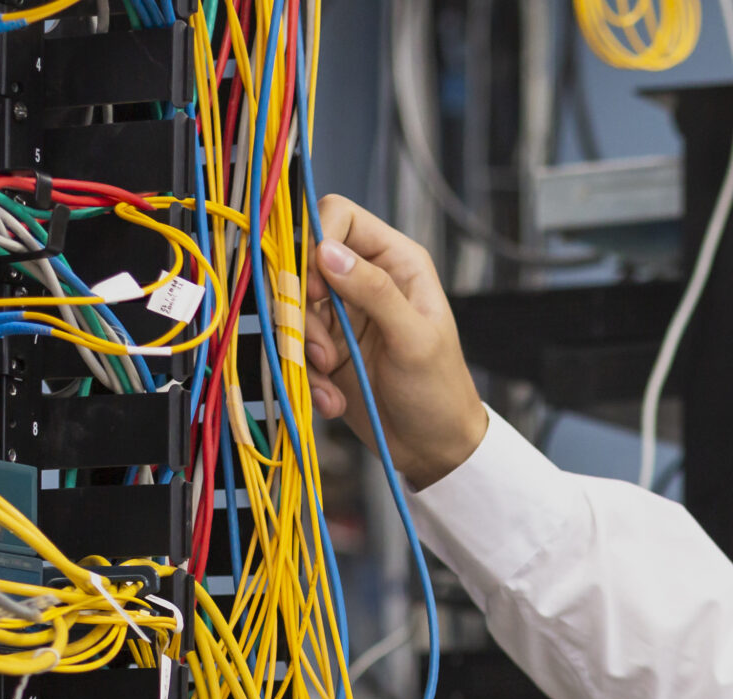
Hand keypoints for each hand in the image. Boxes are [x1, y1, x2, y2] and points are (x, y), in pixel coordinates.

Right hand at [301, 195, 487, 489]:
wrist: (434, 449)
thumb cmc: (439, 391)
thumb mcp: (413, 340)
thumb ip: (374, 291)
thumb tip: (327, 251)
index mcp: (396, 261)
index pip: (338, 216)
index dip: (317, 244)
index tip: (316, 289)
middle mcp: (365, 279)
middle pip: (303, 264)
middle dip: (303, 309)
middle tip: (323, 349)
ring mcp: (343, 314)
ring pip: (293, 307)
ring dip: (304, 348)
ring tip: (332, 375)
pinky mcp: (327, 347)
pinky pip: (295, 346)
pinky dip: (308, 375)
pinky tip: (333, 399)